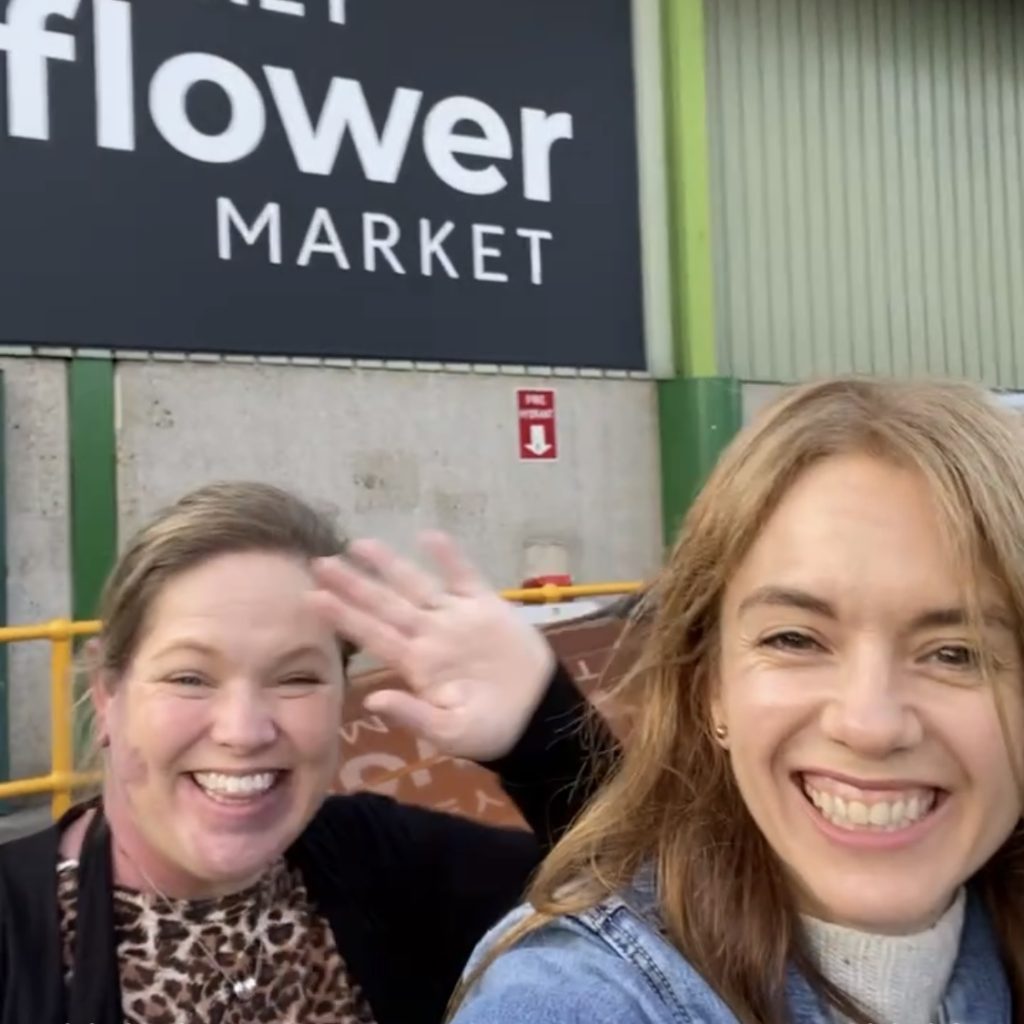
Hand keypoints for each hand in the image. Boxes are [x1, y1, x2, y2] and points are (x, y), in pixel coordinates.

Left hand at [307, 532, 555, 761]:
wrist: (538, 717)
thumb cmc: (489, 729)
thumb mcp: (449, 732)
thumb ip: (412, 715)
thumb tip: (372, 701)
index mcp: (416, 665)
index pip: (373, 635)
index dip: (344, 616)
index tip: (312, 597)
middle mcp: (430, 635)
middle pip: (386, 605)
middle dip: (354, 584)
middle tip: (320, 562)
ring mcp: (457, 617)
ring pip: (417, 585)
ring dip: (391, 565)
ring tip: (360, 544)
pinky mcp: (487, 606)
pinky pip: (464, 576)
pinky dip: (450, 557)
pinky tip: (430, 536)